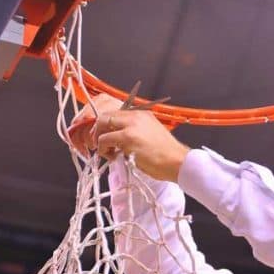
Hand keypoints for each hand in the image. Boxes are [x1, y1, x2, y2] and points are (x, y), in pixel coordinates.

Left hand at [68, 94, 191, 181]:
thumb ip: (132, 132)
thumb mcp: (149, 135)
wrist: (177, 162)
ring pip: (101, 124)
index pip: (112, 111)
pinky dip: (103, 150)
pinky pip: (104, 140)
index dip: (102, 124)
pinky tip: (113, 157)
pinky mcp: (128, 137)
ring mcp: (131, 125)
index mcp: (140, 113)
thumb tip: (114, 138)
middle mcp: (135, 115)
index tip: (100, 135)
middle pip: (103, 115)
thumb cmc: (165, 154)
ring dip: (99, 140)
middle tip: (98, 144)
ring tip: (107, 152)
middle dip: (96, 130)